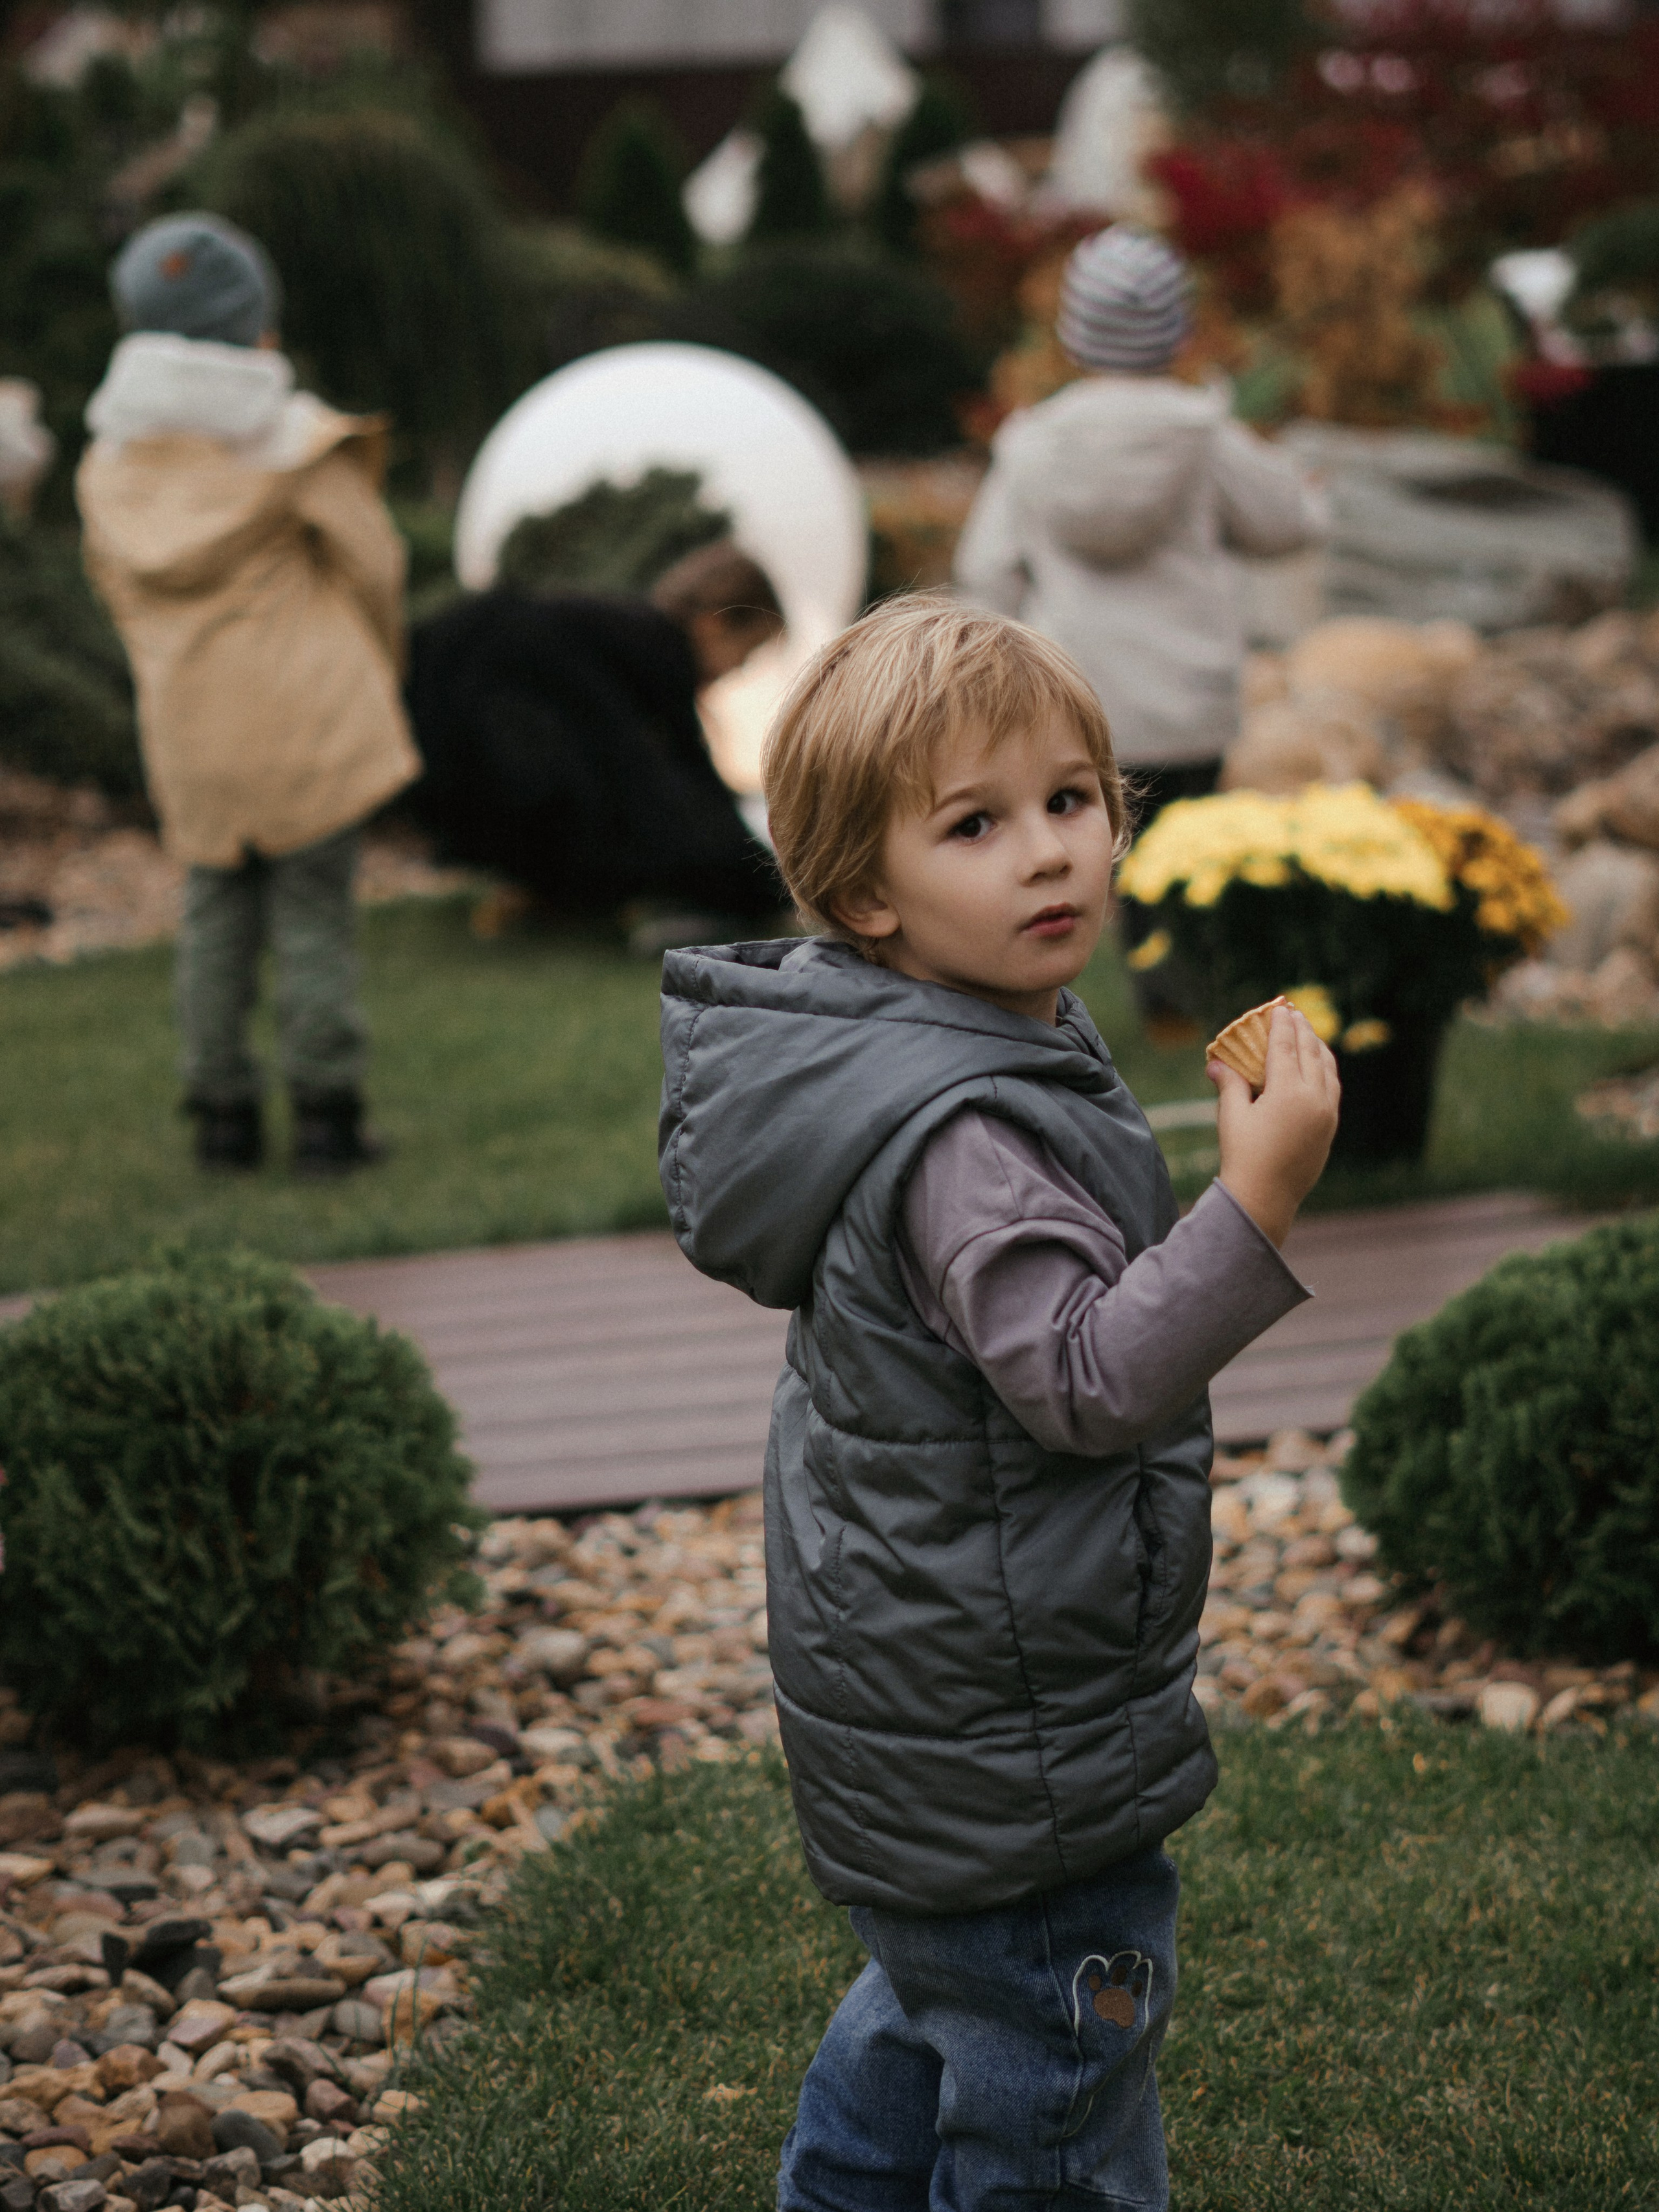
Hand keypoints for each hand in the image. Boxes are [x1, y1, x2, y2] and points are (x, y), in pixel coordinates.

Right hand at [1209, 1004, 1340, 1246]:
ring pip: (1328, 1069)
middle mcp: (1314, 1098)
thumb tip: (1216, 1062)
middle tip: (1293, 1013)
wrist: (1266, 1198)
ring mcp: (1327, 1113)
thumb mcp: (1232, 1115)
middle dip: (1302, 1029)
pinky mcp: (1330, 1127)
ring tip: (1308, 1034)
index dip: (1281, 1024)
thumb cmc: (1243, 1156)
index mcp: (1289, 1092)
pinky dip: (1325, 1070)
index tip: (1279, 1007)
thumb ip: (1230, 1084)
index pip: (1286, 1047)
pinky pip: (1332, 1088)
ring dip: (1318, 1047)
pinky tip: (1317, 1066)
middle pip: (1311, 1052)